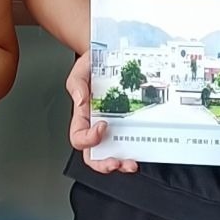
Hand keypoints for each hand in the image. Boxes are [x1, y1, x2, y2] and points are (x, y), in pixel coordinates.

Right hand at [66, 52, 135, 173]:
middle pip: (94, 155)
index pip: (79, 137)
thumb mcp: (80, 70)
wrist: (108, 56)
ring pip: (112, 153)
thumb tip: (82, 100)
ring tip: (132, 163)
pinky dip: (136, 149)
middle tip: (117, 163)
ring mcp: (113, 126)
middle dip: (105, 163)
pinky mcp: (127, 123)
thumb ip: (76, 85)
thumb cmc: (92, 65)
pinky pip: (130, 141)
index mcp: (83, 116)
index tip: (102, 126)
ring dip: (122, 163)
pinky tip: (143, 150)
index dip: (88, 138)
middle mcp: (96, 125)